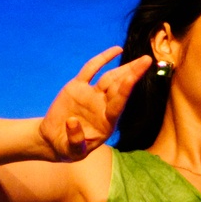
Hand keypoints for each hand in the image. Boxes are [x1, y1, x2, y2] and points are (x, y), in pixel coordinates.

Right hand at [39, 47, 152, 161]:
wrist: (54, 140)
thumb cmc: (67, 148)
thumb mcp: (72, 151)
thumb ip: (75, 140)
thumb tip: (72, 121)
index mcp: (106, 121)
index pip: (118, 103)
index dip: (125, 90)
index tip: (133, 77)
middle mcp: (102, 106)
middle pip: (119, 87)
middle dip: (133, 74)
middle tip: (146, 60)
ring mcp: (91, 94)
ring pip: (110, 77)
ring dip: (124, 67)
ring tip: (140, 58)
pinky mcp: (78, 86)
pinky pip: (92, 69)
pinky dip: (103, 59)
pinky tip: (118, 50)